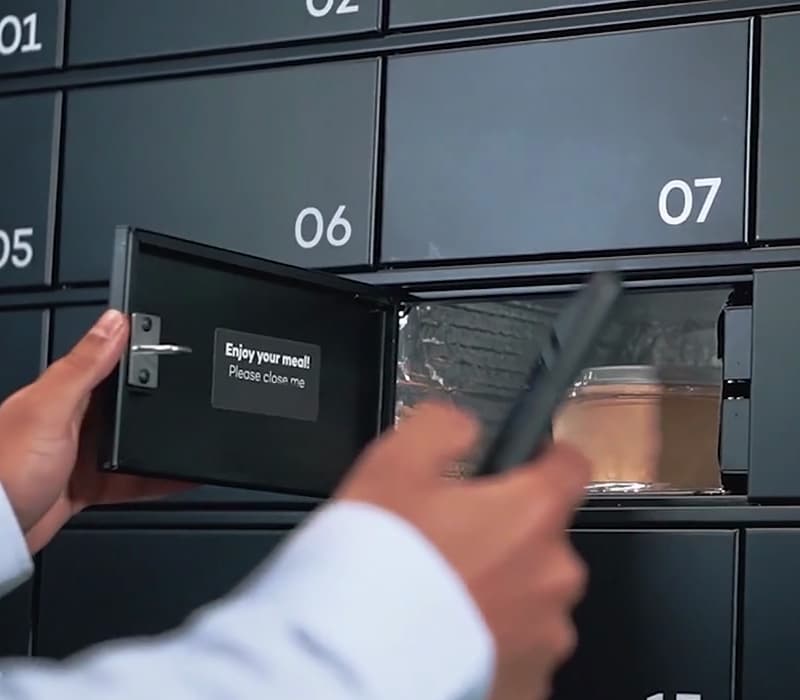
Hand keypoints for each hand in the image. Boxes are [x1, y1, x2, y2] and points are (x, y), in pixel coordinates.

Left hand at [0, 309, 189, 553]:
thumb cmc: (2, 469)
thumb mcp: (50, 409)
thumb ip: (84, 366)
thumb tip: (114, 321)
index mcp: (60, 392)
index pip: (107, 361)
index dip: (139, 352)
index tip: (174, 345)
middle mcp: (70, 420)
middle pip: (125, 403)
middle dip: (155, 400)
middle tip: (192, 396)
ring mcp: (78, 454)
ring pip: (130, 442)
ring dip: (156, 442)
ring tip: (189, 436)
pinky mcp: (85, 486)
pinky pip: (130, 480)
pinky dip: (155, 479)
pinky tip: (176, 477)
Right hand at [336, 402, 589, 699]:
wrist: (357, 663)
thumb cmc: (379, 568)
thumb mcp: (394, 464)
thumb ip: (441, 427)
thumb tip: (463, 427)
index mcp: (531, 514)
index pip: (570, 465)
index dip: (544, 458)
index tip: (526, 464)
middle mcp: (553, 576)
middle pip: (544, 537)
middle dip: (507, 534)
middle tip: (452, 541)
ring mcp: (545, 637)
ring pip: (532, 596)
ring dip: (501, 590)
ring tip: (442, 595)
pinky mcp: (529, 686)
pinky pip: (519, 648)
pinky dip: (492, 639)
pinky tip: (447, 633)